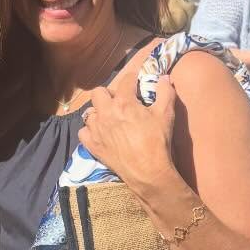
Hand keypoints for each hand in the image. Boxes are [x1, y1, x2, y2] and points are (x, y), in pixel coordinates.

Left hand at [80, 78, 177, 196]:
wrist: (148, 171)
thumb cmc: (157, 142)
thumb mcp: (166, 114)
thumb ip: (166, 92)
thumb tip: (164, 77)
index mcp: (124, 102)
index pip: (125, 81)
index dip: (132, 79)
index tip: (136, 83)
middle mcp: (106, 112)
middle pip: (98, 92)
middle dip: (108, 94)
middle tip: (120, 102)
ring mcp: (96, 129)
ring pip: (89, 112)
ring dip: (99, 112)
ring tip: (110, 119)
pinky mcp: (92, 145)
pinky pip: (83, 131)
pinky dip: (90, 131)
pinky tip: (101, 134)